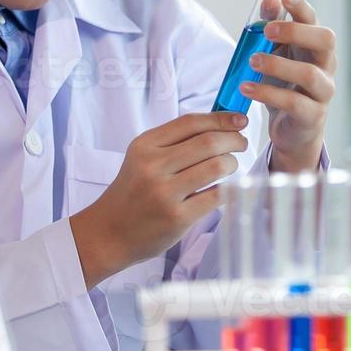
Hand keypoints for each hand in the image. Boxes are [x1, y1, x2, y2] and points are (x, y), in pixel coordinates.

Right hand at [69, 112, 249, 287]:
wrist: (109, 233)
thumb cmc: (133, 193)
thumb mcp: (142, 158)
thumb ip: (174, 142)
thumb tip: (219, 125)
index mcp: (145, 145)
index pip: (191, 122)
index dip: (221, 118)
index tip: (239, 119)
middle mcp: (153, 166)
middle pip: (208, 142)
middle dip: (234, 140)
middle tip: (242, 143)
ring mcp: (165, 193)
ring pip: (217, 167)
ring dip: (232, 163)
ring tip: (232, 166)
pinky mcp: (177, 217)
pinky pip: (216, 196)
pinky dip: (228, 189)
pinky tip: (226, 188)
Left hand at [242, 0, 334, 172]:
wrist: (292, 130)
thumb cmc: (284, 86)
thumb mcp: (275, 54)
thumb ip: (271, 28)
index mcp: (315, 47)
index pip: (315, 21)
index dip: (302, 7)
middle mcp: (326, 66)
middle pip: (326, 41)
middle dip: (297, 31)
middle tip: (268, 31)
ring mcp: (322, 92)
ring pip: (310, 74)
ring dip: (279, 65)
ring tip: (252, 61)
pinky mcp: (312, 115)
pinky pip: (294, 103)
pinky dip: (267, 93)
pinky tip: (247, 88)